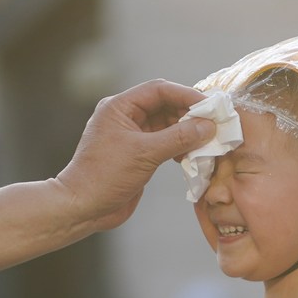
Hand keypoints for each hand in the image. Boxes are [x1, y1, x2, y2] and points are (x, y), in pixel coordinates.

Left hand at [55, 79, 215, 231]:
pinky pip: (164, 142)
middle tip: (213, 124)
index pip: (158, 90)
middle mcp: (125, 117)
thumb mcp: (144, 154)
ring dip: (187, 132)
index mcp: (119, 107)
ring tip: (206, 141)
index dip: (185, 95)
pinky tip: (192, 155)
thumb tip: (207, 126)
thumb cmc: (104, 176)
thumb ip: (177, 138)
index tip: (209, 105)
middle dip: (189, 114)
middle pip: (165, 105)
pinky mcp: (138, 154)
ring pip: (167, 124)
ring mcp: (132, 135)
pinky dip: (180, 146)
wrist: (83, 207)